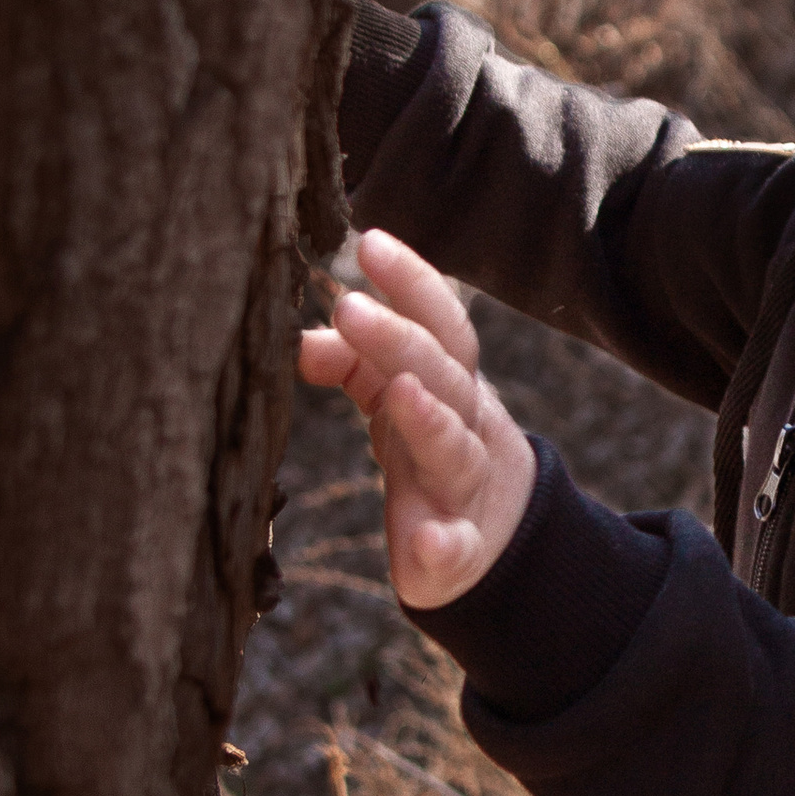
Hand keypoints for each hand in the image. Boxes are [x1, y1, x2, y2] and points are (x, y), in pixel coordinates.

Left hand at [298, 231, 538, 608]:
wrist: (500, 537)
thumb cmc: (433, 452)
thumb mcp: (395, 400)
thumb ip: (353, 365)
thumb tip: (295, 341)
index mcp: (450, 385)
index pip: (438, 324)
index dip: (410, 282)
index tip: (370, 241)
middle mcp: (465, 427)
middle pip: (442, 375)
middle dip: (401, 340)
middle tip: (350, 307)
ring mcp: (465, 490)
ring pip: (454, 450)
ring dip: (430, 421)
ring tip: (401, 394)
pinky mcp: (460, 554)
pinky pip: (457, 551)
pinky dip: (446, 549)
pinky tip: (431, 545)